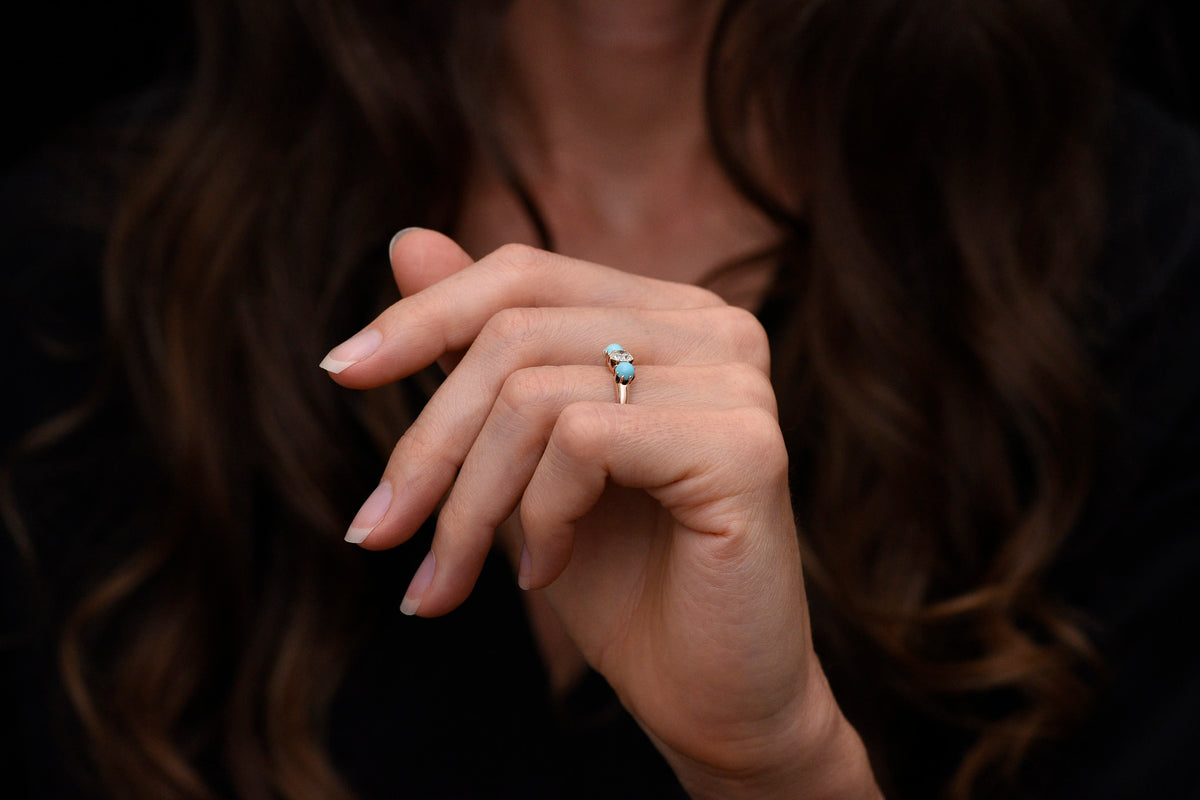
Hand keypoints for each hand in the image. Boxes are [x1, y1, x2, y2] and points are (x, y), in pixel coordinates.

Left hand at [323, 229, 878, 797]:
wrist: (713, 696)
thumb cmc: (620, 580)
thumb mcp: (522, 460)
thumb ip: (480, 353)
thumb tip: (406, 240)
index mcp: (666, 316)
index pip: (524, 274)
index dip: (424, 315)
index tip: (342, 373)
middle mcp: (713, 328)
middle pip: (514, 333)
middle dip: (428, 443)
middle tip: (378, 533)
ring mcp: (738, 380)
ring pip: (533, 393)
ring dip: (468, 502)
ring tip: (452, 579)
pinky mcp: (745, 446)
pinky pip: (580, 441)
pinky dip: (536, 516)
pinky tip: (545, 571)